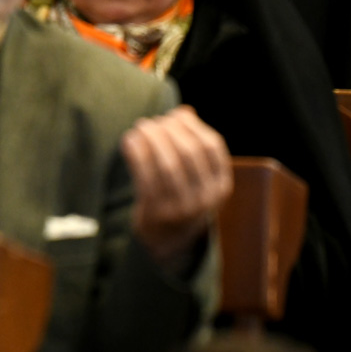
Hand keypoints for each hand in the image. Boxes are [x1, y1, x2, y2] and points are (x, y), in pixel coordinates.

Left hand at [124, 106, 230, 269]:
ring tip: (141, 127)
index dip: (193, 126)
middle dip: (169, 130)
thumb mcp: (198, 175)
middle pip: (189, 152)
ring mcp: (181, 208)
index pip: (212, 146)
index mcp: (221, 185)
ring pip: (167, 164)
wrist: (168, 240)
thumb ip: (193, 144)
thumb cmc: (183, 196)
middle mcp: (205, 198)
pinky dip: (136, 154)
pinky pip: (145, 177)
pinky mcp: (157, 213)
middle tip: (154, 121)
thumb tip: (184, 111)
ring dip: (152, 139)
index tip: (176, 115)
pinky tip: (129, 141)